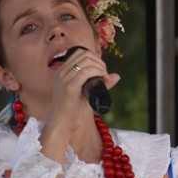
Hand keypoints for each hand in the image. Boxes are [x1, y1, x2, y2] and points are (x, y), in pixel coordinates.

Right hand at [42, 47, 120, 161]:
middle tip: (105, 74)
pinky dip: (97, 72)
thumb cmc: (71, 111)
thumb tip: (117, 75)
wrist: (60, 125)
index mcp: (62, 71)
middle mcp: (61, 72)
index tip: (102, 70)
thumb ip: (99, 83)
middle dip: (99, 62)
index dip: (95, 58)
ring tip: (105, 77)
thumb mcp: (86, 93)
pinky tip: (102, 79)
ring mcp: (64, 79)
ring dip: (100, 67)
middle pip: (84, 55)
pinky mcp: (69, 87)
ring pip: (86, 61)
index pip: (80, 53)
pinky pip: (85, 72)